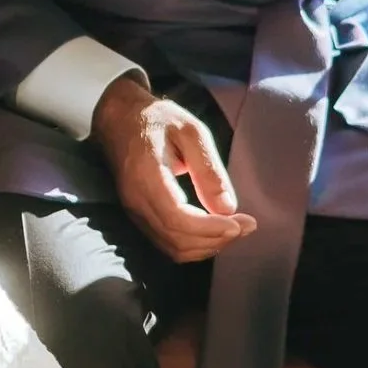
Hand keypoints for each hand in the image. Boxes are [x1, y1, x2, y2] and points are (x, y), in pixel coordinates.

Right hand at [91, 74, 255, 264]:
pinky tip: (214, 231)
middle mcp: (136, 200)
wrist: (119, 119)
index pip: (178, 218)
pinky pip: (167, 244)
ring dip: (207, 246)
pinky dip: (194, 245)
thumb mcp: (191, 131)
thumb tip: (228, 208)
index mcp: (147, 175)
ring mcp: (134, 212)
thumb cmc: (158, 119)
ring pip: (173, 248)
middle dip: (217, 239)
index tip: (241, 222)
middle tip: (247, 226)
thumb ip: (208, 169)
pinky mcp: (138, 217)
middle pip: (178, 239)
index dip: (212, 228)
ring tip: (235, 229)